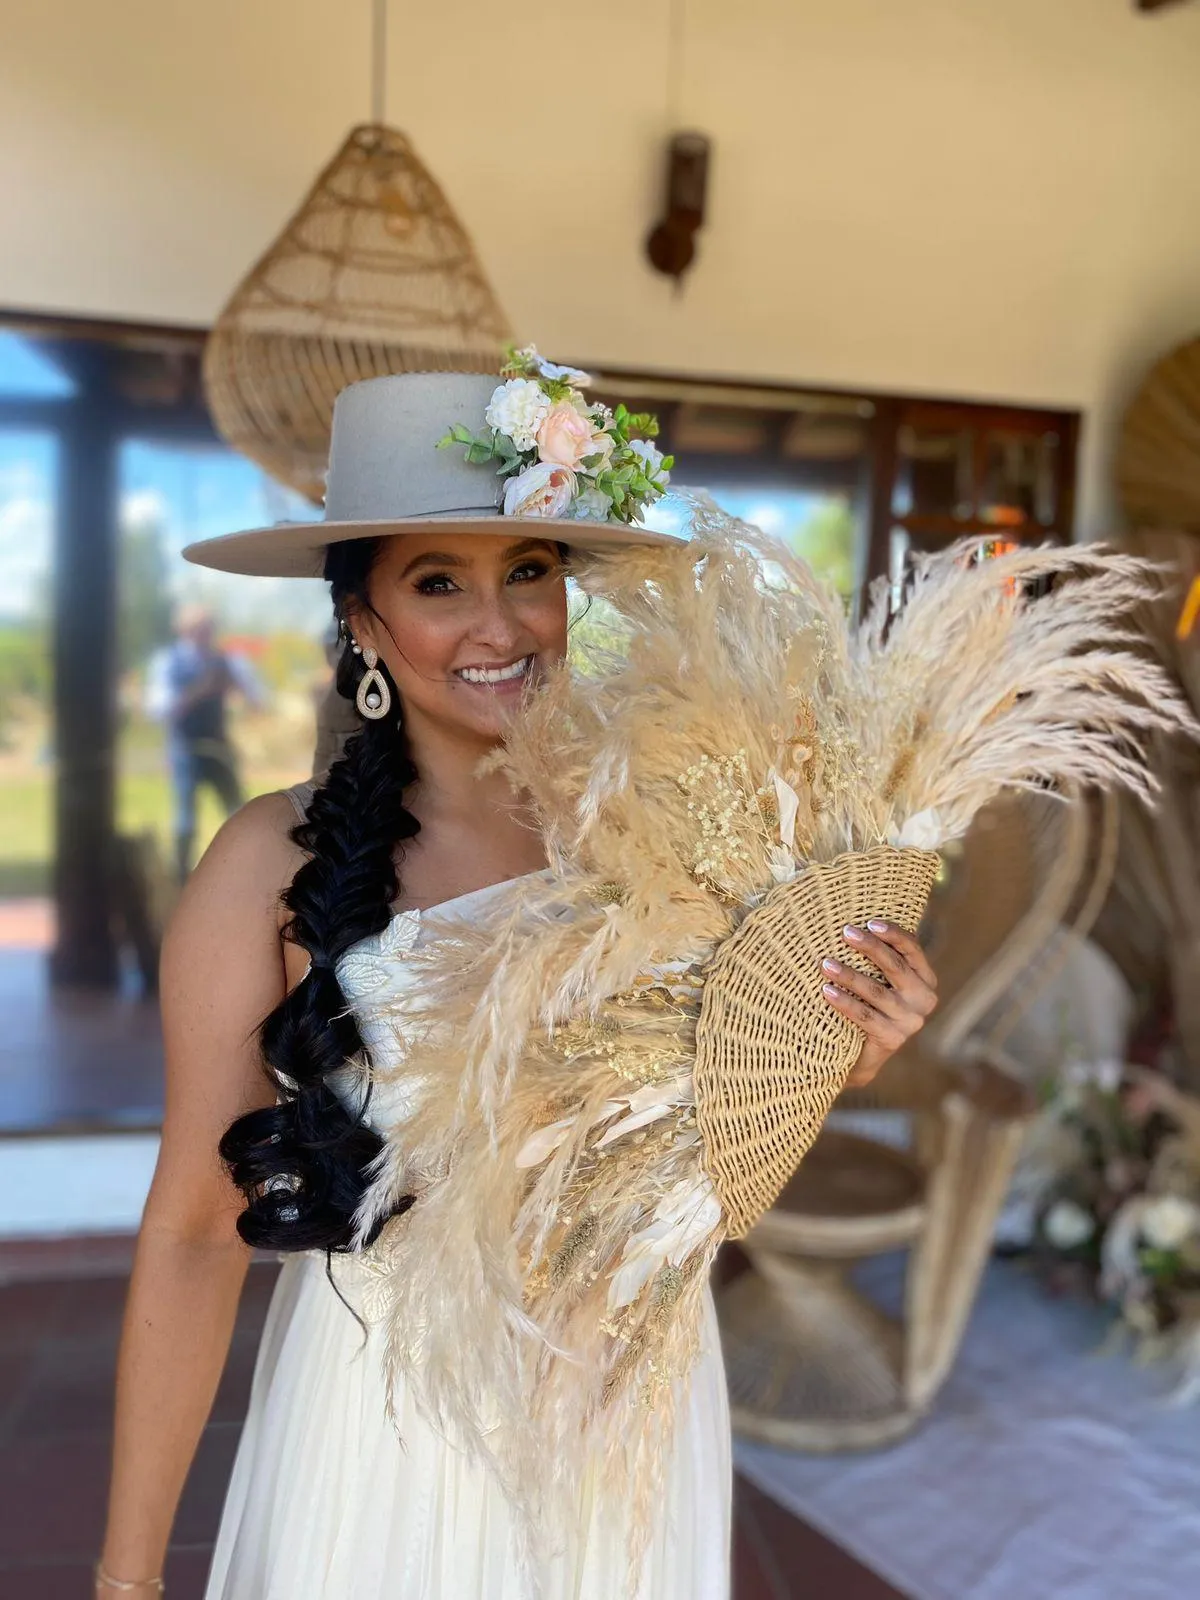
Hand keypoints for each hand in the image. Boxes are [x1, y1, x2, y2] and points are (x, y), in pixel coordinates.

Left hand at [820, 919, 937, 1089]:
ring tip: (825, 963)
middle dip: (870, 947)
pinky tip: (826, 991)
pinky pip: (865, 1016)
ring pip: (877, 991)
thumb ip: (878, 958)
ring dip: (849, 975)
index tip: (869, 922)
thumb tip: (852, 921)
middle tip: (845, 933)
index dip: (892, 934)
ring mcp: (911, 1021)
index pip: (912, 949)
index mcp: (925, 979)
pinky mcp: (893, 1038)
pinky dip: (844, 1002)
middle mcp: (924, 999)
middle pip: (895, 966)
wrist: (861, 1055)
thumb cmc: (867, 1004)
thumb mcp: (880, 980)